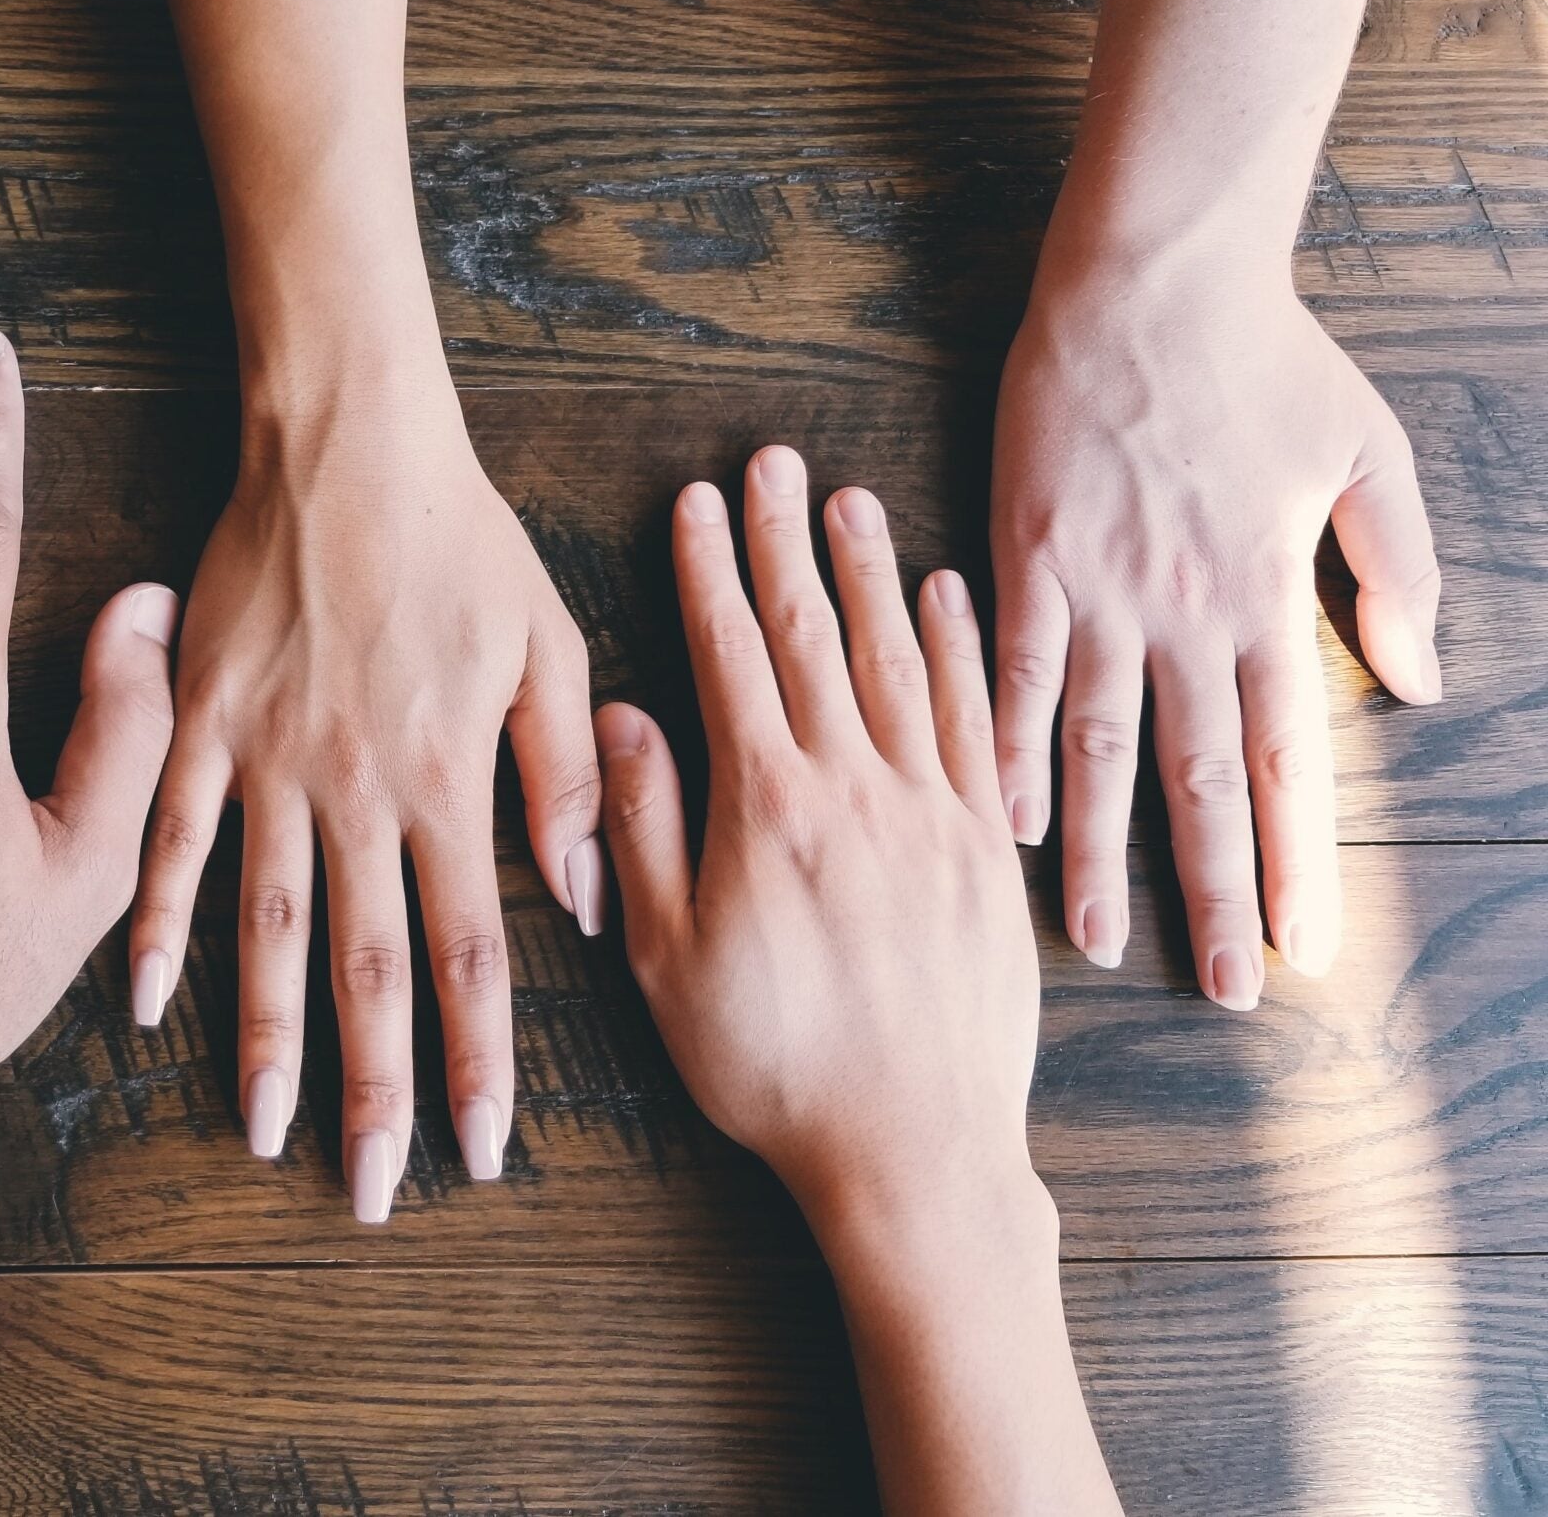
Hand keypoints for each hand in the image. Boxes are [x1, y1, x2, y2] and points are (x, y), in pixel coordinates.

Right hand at [127, 371, 600, 1221]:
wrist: (345, 440)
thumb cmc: (461, 537)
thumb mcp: (547, 645)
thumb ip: (564, 777)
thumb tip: (586, 900)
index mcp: (447, 779)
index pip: (471, 953)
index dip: (478, 1060)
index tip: (481, 1148)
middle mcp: (357, 790)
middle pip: (368, 968)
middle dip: (375, 1089)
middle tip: (373, 1188)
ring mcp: (268, 761)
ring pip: (266, 927)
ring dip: (265, 1038)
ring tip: (263, 1130)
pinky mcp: (201, 723)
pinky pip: (171, 840)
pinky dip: (156, 923)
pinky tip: (144, 1001)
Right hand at [598, 449, 1116, 1514]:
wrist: (915, 1148)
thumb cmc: (773, 1065)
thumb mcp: (668, 958)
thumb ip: (643, 827)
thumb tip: (623, 717)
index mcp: (768, 807)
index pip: (732, 656)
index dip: (710, 571)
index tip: (698, 501)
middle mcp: (857, 787)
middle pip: (816, 636)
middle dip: (786, 543)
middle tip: (774, 462)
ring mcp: (934, 812)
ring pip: (899, 661)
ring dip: (871, 574)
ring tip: (851, 501)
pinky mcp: (987, 849)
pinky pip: (976, 721)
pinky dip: (961, 649)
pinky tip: (947, 598)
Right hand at [992, 269, 1441, 1005]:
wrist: (1151, 280)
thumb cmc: (1266, 359)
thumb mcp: (1369, 455)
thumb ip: (1396, 574)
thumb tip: (1420, 684)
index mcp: (1267, 598)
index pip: (1285, 759)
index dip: (1296, 861)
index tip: (1305, 949)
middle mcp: (1185, 614)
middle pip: (1197, 780)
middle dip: (1213, 893)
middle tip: (1221, 989)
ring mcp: (1099, 591)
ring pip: (1101, 747)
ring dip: (1098, 853)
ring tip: (1094, 942)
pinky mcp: (1027, 557)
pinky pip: (1014, 673)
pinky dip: (1009, 750)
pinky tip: (1003, 821)